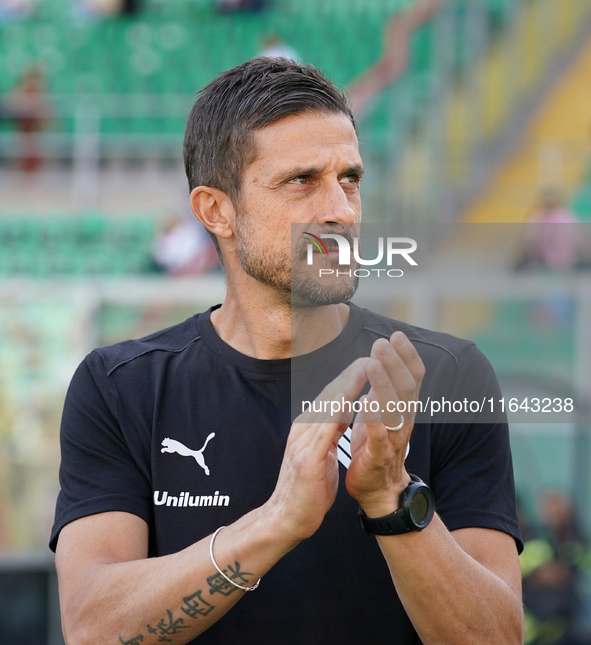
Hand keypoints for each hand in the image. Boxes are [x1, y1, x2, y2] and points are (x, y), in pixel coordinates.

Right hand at [267, 358, 369, 544]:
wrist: (286, 519)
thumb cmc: (308, 488)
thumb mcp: (320, 453)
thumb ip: (329, 431)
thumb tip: (343, 411)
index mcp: (307, 428)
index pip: (330, 397)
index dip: (349, 379)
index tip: (367, 362)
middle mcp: (303, 429)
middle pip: (329, 396)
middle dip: (350, 375)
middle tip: (370, 355)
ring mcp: (303, 443)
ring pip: (327, 407)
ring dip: (346, 386)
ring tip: (364, 368)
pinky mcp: (308, 459)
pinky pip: (325, 432)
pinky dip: (336, 413)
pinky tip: (348, 400)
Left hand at [346, 332, 424, 517]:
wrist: (379, 489)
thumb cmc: (377, 444)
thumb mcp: (384, 411)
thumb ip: (385, 388)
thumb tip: (383, 355)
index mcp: (405, 408)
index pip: (413, 377)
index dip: (407, 355)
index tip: (397, 334)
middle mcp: (405, 420)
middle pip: (406, 387)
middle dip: (394, 363)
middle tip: (382, 342)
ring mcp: (394, 439)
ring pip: (394, 408)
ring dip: (384, 384)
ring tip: (373, 364)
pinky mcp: (379, 456)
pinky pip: (380, 436)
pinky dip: (374, 419)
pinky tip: (366, 402)